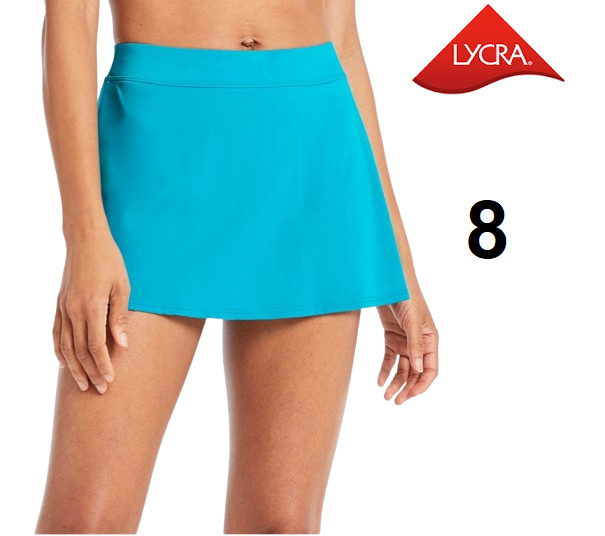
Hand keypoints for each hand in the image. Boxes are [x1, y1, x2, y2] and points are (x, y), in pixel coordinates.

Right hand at [52, 228, 129, 393]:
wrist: (86, 240)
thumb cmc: (110, 261)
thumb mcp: (123, 288)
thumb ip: (120, 318)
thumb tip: (123, 345)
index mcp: (92, 307)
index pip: (97, 346)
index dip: (104, 365)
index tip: (110, 380)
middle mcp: (74, 311)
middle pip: (81, 350)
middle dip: (91, 372)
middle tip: (100, 390)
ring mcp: (63, 308)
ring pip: (66, 346)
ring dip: (75, 367)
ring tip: (82, 384)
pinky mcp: (59, 304)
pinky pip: (56, 333)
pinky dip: (59, 350)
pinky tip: (64, 363)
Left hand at [377, 290, 438, 403]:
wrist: (389, 282)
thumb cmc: (407, 297)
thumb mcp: (413, 321)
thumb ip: (415, 345)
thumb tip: (419, 369)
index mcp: (431, 340)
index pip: (430, 369)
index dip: (422, 385)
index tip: (410, 396)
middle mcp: (419, 344)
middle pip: (415, 373)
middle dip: (407, 388)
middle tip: (395, 401)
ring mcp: (405, 341)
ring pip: (402, 369)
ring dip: (395, 383)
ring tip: (385, 396)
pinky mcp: (391, 338)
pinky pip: (389, 359)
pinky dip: (385, 371)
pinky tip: (379, 381)